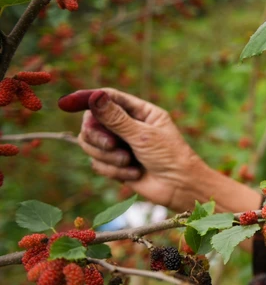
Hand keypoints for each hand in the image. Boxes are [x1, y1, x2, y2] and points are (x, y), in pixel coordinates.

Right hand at [59, 88, 206, 210]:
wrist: (179, 188)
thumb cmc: (170, 157)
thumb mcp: (143, 135)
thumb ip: (116, 118)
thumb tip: (95, 96)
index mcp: (140, 111)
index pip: (108, 97)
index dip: (87, 99)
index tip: (66, 103)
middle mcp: (128, 125)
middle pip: (92, 122)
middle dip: (98, 136)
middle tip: (112, 145)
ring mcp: (120, 145)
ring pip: (91, 144)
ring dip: (108, 157)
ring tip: (129, 163)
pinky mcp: (115, 164)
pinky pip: (97, 163)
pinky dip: (113, 171)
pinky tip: (134, 174)